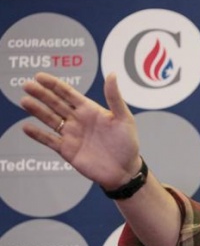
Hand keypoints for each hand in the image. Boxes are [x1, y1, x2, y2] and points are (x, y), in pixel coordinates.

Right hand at [20, 72, 140, 188]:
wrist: (125, 171)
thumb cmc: (128, 144)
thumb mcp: (124, 119)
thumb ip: (115, 98)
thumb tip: (112, 74)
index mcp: (90, 110)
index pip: (68, 94)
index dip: (54, 84)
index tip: (39, 76)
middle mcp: (78, 120)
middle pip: (56, 104)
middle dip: (42, 94)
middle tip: (27, 85)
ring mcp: (72, 135)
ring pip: (50, 120)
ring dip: (37, 111)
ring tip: (24, 101)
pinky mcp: (67, 150)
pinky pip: (50, 140)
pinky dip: (38, 135)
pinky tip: (26, 127)